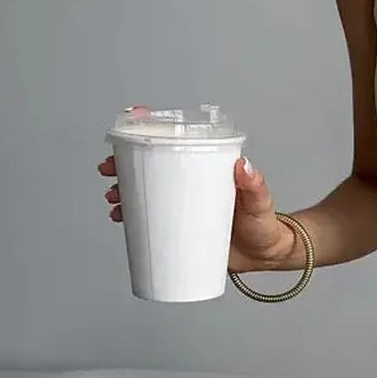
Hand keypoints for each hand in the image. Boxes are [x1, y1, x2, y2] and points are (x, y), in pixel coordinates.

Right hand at [97, 106, 296, 273]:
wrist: (265, 256)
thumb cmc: (264, 224)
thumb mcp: (260, 202)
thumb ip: (255, 185)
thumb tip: (244, 166)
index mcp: (208, 168)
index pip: (178, 141)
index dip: (152, 129)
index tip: (132, 121)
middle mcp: (192, 183)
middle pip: (152, 165)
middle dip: (125, 164)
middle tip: (110, 170)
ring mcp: (183, 206)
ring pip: (146, 191)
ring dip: (123, 191)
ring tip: (114, 199)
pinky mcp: (179, 229)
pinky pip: (150, 219)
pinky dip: (131, 216)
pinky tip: (120, 218)